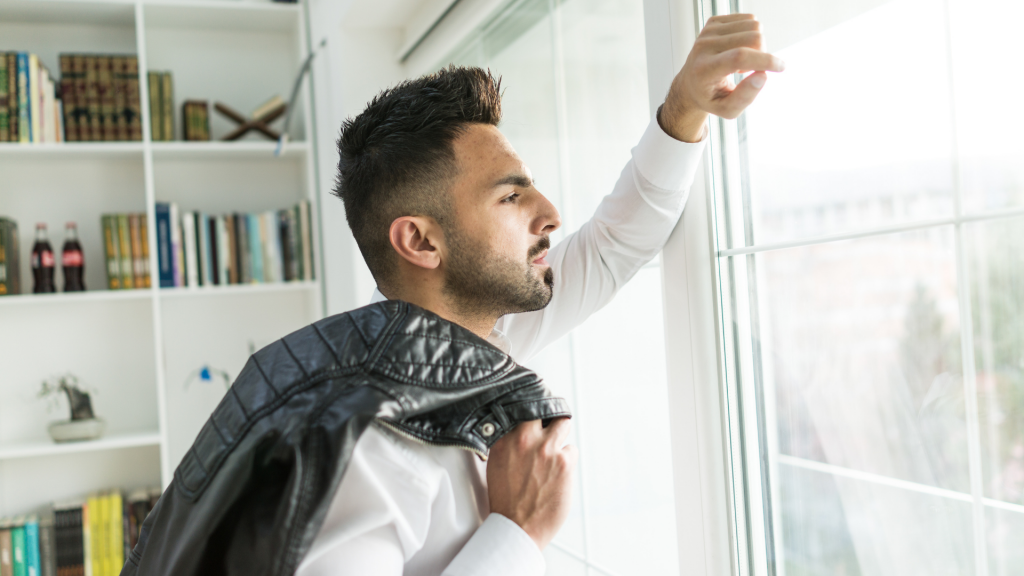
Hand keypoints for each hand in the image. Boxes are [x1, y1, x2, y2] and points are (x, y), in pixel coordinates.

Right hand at [486, 418, 576, 549]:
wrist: (517, 527)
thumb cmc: (506, 500)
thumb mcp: (496, 465)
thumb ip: (506, 444)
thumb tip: (517, 430)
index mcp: (503, 440)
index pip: (519, 407)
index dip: (529, 408)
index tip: (534, 409)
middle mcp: (523, 439)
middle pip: (543, 407)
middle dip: (547, 415)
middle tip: (549, 422)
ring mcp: (545, 448)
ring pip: (563, 423)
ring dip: (561, 433)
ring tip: (556, 448)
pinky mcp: (564, 462)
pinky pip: (572, 449)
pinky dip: (568, 458)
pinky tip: (559, 472)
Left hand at [660, 14, 785, 141]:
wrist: (691, 83)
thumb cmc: (712, 98)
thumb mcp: (727, 110)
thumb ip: (745, 97)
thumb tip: (763, 75)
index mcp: (704, 69)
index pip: (739, 56)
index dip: (765, 60)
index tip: (781, 67)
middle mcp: (703, 46)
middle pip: (753, 37)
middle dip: (762, 54)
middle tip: (749, 70)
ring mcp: (707, 31)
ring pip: (754, 25)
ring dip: (756, 45)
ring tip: (741, 61)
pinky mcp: (713, 22)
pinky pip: (749, 19)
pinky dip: (750, 35)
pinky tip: (738, 48)